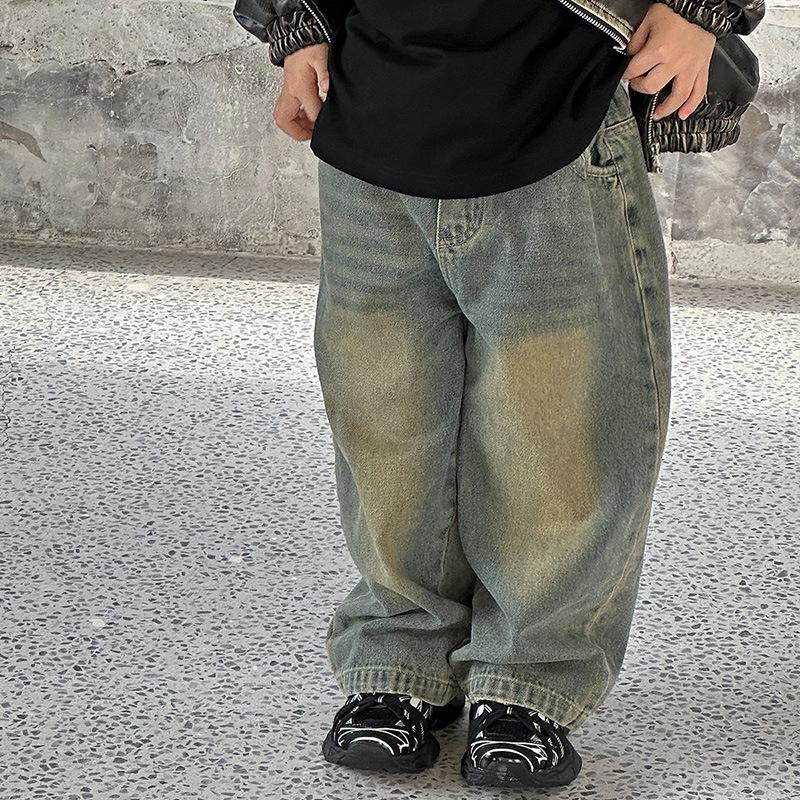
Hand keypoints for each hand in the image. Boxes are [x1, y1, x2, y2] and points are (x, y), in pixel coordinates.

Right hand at [273, 43, 329, 140]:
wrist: (299, 35)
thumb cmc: (311, 46)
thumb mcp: (322, 57)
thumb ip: (325, 74)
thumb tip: (326, 87)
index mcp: (299, 87)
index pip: (311, 114)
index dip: (321, 122)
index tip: (330, 123)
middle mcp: (290, 92)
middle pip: (284, 120)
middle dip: (296, 132)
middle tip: (311, 134)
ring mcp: (287, 91)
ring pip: (283, 116)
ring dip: (295, 125)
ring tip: (311, 127)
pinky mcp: (288, 90)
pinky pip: (287, 109)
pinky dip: (296, 116)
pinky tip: (308, 114)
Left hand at [623, 3, 714, 120]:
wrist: (702, 5)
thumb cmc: (677, 11)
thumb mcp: (649, 20)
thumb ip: (637, 41)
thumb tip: (631, 56)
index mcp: (659, 49)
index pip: (635, 70)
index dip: (627, 74)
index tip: (626, 74)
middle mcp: (675, 61)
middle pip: (652, 87)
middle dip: (640, 88)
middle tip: (638, 85)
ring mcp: (691, 66)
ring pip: (678, 96)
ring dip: (666, 108)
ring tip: (657, 114)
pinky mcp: (703, 67)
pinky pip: (699, 90)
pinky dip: (692, 105)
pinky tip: (683, 114)